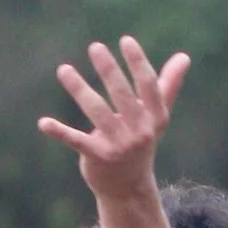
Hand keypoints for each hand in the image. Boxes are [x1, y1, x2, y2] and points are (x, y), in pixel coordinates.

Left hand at [38, 35, 189, 196]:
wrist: (128, 186)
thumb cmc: (140, 141)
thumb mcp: (156, 116)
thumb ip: (168, 85)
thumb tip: (184, 57)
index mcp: (155, 117)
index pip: (148, 85)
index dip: (138, 62)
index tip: (125, 40)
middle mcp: (140, 131)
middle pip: (122, 95)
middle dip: (109, 70)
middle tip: (95, 47)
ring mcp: (119, 145)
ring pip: (97, 111)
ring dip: (79, 89)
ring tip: (63, 69)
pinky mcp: (98, 157)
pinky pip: (77, 141)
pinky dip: (59, 132)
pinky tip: (43, 123)